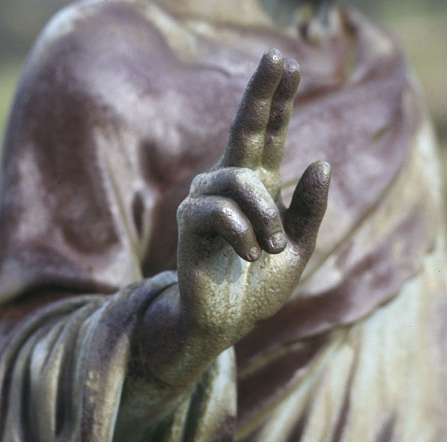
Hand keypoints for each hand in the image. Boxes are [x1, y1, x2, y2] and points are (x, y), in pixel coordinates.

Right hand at [177, 49, 330, 351]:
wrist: (226, 321)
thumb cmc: (257, 285)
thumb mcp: (297, 248)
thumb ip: (309, 210)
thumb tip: (319, 161)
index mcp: (259, 188)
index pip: (268, 136)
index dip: (277, 101)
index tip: (287, 63)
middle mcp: (229, 185)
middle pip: (244, 128)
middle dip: (262, 93)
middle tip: (278, 55)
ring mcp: (206, 200)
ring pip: (239, 179)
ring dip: (264, 215)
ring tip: (270, 248)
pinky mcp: (189, 221)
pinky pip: (219, 211)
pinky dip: (242, 234)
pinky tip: (248, 255)